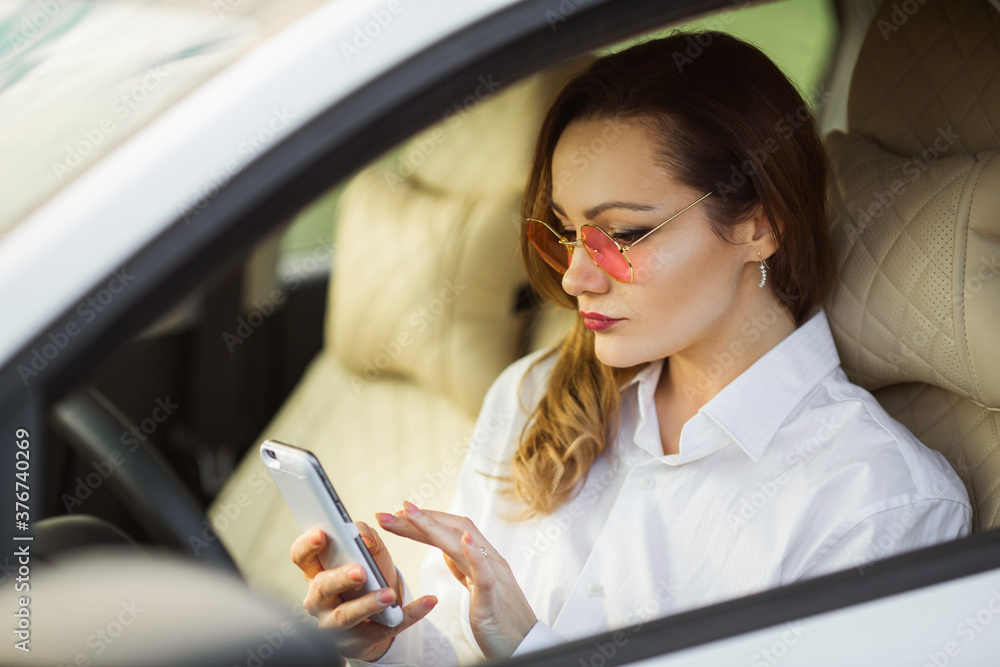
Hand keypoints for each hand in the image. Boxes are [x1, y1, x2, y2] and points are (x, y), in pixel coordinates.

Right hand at [290, 522, 436, 660]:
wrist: (378, 614)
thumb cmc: (367, 576)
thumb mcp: (368, 554)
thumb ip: (365, 538)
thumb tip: (362, 533)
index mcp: (317, 573)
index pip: (301, 558)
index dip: (307, 546)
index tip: (322, 534)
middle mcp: (319, 600)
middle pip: (322, 588)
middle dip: (340, 578)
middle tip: (361, 571)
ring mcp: (336, 625)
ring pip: (346, 616)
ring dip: (367, 604)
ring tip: (388, 594)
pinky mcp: (361, 642)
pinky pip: (386, 630)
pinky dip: (409, 615)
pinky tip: (428, 602)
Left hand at [377, 503, 536, 659]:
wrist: (526, 647)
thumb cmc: (501, 622)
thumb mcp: (479, 588)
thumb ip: (466, 567)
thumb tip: (449, 548)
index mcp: (485, 559)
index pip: (452, 529)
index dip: (425, 519)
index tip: (397, 514)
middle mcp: (491, 561)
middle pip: (454, 529)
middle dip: (419, 518)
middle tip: (385, 514)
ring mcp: (494, 577)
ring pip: (463, 543)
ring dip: (432, 526)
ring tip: (408, 513)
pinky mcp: (493, 599)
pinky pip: (484, 573)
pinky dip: (472, 554)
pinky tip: (462, 540)